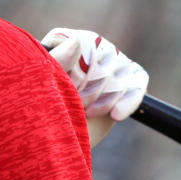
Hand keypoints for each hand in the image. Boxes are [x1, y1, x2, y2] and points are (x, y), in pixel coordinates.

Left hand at [41, 28, 148, 145]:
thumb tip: (77, 40)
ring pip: (123, 68)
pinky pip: (138, 80)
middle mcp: (87, 47)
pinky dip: (130, 99)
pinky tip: (115, 115)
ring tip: (90, 112)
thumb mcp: (44, 83)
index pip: (86, 43)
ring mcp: (108, 63)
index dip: (81, 68)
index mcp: (63, 41)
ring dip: (108, 95)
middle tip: (79, 104)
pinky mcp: (126, 81)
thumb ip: (57, 59)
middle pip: (108, 54)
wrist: (54, 139)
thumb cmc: (41, 109)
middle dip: (95, 84)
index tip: (71, 88)